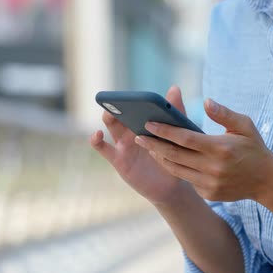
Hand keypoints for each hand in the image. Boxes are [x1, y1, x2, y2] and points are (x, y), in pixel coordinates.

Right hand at [90, 86, 192, 204]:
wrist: (171, 185)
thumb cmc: (174, 156)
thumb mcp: (177, 133)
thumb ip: (175, 112)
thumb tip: (174, 88)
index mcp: (145, 121)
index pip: (136, 104)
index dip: (133, 97)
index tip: (136, 94)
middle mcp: (132, 130)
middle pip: (121, 111)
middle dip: (119, 103)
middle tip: (121, 100)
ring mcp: (123, 144)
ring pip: (111, 125)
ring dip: (109, 116)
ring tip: (110, 113)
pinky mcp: (118, 159)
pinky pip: (102, 148)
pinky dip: (95, 140)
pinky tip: (97, 134)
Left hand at [135, 98, 272, 201]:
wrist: (267, 181)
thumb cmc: (254, 147)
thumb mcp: (245, 125)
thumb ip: (224, 113)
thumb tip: (206, 101)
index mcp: (220, 147)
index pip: (185, 138)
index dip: (164, 131)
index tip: (148, 123)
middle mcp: (213, 167)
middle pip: (174, 155)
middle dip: (153, 144)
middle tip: (138, 135)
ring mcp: (210, 183)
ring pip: (176, 170)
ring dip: (159, 158)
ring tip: (148, 146)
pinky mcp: (209, 193)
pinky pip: (186, 179)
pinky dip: (175, 169)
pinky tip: (166, 159)